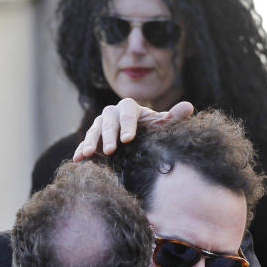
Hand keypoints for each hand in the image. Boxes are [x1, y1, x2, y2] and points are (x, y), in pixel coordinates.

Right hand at [73, 97, 193, 159]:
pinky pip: (85, 141)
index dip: (127, 125)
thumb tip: (189, 107)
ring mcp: (100, 123)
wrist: (136, 135)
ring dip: (90, 142)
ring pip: (93, 130)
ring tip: (88, 154)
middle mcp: (112, 112)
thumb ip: (172, 118)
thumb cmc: (150, 129)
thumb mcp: (161, 125)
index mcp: (130, 107)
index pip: (128, 112)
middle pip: (108, 122)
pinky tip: (77, 159)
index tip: (128, 139)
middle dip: (108, 136)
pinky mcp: (92, 136)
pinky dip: (80, 150)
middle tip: (109, 150)